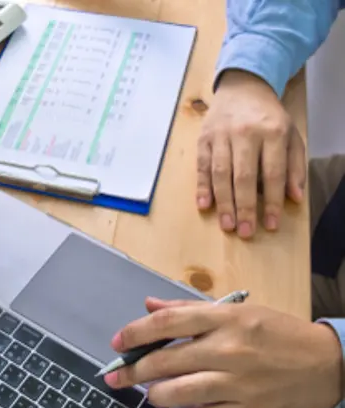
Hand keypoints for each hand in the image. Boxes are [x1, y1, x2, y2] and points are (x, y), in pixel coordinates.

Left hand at [104, 297, 342, 407]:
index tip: (117, 343)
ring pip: (179, 393)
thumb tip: (148, 306)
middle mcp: (228, 349)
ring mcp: (239, 383)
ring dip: (156, 396)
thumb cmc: (276, 333)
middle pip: (165, 361)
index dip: (134, 333)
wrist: (326, 364)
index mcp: (224, 319)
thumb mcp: (237, 311)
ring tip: (153, 394)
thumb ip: (189, 309)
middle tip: (115, 377)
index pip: (167, 323)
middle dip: (132, 371)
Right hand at [197, 70, 306, 238]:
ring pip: (220, 173)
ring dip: (223, 202)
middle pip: (243, 176)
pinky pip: (201, 166)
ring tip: (226, 225)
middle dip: (244, 207)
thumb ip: (294, 166)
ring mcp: (221, 135)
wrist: (242, 87)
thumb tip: (293, 197)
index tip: (270, 224)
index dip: (271, 201)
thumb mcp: (291, 135)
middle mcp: (245, 133)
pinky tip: (204, 205)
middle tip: (245, 231)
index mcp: (272, 132)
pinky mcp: (203, 138)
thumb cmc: (268, 117)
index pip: (273, 173)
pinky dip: (202, 187)